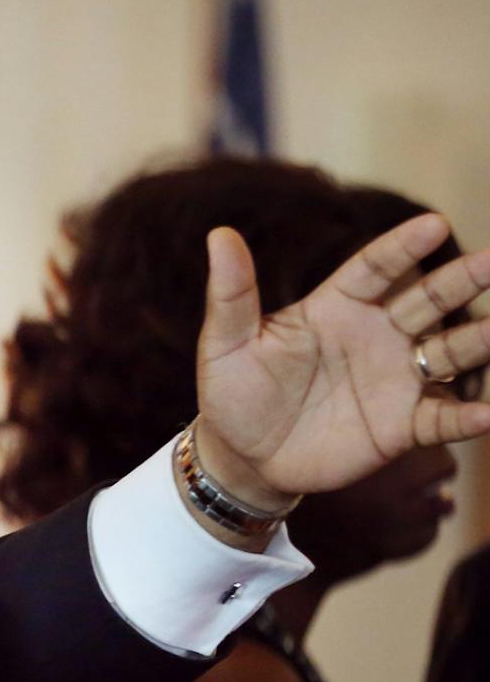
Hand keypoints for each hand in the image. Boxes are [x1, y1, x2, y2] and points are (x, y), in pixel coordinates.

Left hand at [195, 214, 489, 508]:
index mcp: (336, 308)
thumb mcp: (226, 344)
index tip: (435, 223)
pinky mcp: (401, 426)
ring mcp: (394, 379)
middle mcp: (376, 336)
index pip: (376, 269)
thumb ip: (232, 293)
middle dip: (462, 281)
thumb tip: (219, 235)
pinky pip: (442, 417)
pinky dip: (466, 416)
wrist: (242, 457)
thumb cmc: (233, 392)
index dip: (404, 247)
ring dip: (478, 341)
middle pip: (427, 301)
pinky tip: (486, 414)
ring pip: (448, 352)